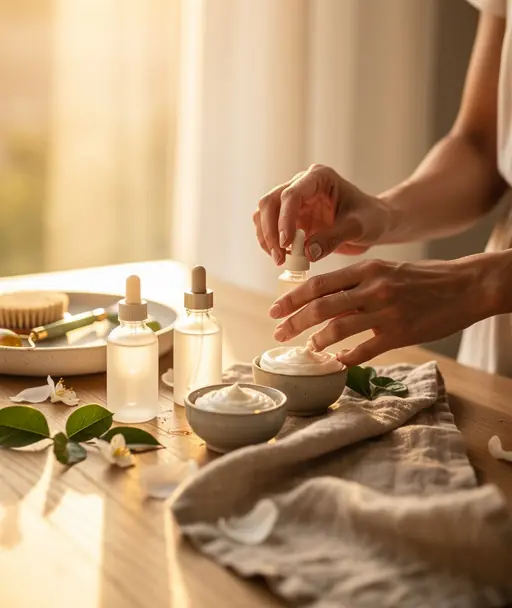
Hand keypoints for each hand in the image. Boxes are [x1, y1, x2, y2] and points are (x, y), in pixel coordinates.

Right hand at [253, 164, 389, 264]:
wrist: (374, 223)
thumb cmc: (371, 218)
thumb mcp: (358, 227)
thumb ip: (333, 238)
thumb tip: (306, 253)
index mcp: (318, 178)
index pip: (291, 194)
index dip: (285, 219)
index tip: (287, 244)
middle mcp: (301, 185)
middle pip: (269, 202)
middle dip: (270, 231)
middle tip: (280, 258)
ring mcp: (293, 202)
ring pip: (263, 215)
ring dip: (267, 239)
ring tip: (281, 260)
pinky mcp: (290, 218)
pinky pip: (270, 229)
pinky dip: (271, 244)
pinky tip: (285, 258)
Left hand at [269, 256, 492, 365]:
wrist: (465, 286)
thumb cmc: (423, 278)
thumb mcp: (386, 269)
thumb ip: (356, 283)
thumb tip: (324, 299)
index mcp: (366, 269)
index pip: (318, 284)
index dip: (292, 298)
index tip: (275, 310)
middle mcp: (371, 288)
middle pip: (320, 307)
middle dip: (293, 322)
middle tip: (278, 334)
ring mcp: (385, 311)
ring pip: (337, 329)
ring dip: (316, 342)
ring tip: (307, 349)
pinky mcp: (399, 334)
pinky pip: (363, 350)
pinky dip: (345, 359)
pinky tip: (336, 363)